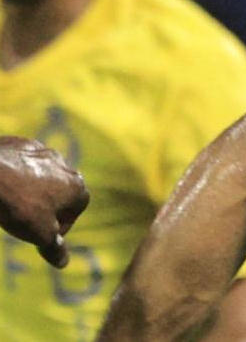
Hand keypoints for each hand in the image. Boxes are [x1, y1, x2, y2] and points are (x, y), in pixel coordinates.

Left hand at [0, 136, 89, 266]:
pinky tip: (1, 185)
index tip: (39, 234)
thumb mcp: (39, 234)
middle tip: (23, 219)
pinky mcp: (20, 144)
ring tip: (9, 201)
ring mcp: (42, 151)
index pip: (76, 211)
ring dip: (30, 189)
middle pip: (59, 191)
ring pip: (40, 175)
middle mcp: (65, 166)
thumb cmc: (18, 205)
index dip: (59, 226)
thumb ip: (54, 248)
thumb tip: (64, 263)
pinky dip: (14, 173)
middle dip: (45, 206)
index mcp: (77, 186)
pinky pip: (21, 162)